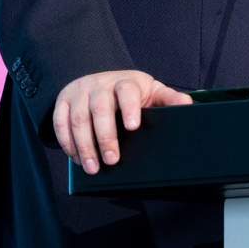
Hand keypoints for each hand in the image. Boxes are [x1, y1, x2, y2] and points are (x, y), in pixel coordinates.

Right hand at [51, 69, 189, 174]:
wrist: (101, 80)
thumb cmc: (131, 91)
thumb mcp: (152, 91)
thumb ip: (169, 98)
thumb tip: (188, 105)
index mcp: (125, 81)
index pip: (127, 91)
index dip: (129, 108)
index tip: (133, 126)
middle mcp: (100, 84)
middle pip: (100, 109)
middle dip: (105, 137)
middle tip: (112, 160)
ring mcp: (80, 92)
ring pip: (77, 118)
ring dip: (84, 146)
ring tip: (93, 168)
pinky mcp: (63, 101)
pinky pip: (59, 122)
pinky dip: (66, 142)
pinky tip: (77, 159)